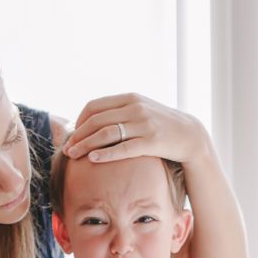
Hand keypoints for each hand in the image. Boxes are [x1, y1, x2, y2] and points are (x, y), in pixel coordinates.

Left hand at [63, 93, 209, 164]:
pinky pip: (123, 148)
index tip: (72, 135)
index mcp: (129, 98)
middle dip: (78, 135)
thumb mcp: (141, 111)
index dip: (79, 121)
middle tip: (66, 149)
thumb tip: (93, 122)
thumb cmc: (161, 125)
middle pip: (96, 120)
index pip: (94, 106)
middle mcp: (135, 108)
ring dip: (86, 145)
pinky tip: (93, 159)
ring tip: (73, 156)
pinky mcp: (152, 141)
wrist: (190, 135)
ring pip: (106, 133)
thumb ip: (120, 112)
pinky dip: (106, 153)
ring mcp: (144, 124)